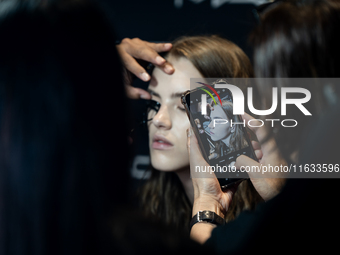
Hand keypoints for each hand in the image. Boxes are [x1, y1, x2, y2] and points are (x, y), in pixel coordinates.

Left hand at [117, 38, 173, 98]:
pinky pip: (154, 46)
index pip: (129, 63)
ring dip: (159, 56)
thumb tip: (147, 96)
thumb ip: (133, 92)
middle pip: (141, 52)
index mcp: (120, 56)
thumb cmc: (121, 73)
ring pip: (149, 48)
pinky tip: (169, 47)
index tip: (148, 78)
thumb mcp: (124, 85)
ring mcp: (136, 43)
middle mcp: (127, 47)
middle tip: (162, 63)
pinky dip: (161, 47)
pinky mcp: (144, 44)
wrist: (119, 61)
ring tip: (165, 61)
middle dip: (153, 58)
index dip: (139, 70)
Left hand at [187, 127, 236, 242]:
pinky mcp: (232, 178)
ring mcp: (223, 172)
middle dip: (227, 142)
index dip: (208, 134)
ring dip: (237, 153)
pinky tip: (248, 157)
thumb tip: (191, 130)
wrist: (214, 202)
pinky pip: (239, 169)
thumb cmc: (202, 184)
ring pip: (231, 158)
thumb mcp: (197, 161)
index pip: (204, 143)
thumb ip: (194, 147)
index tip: (215, 123)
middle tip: (235, 131)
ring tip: (244, 142)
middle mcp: (212, 165)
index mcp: (202, 160)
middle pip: (220, 150)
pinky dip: (243, 165)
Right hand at [235, 113, 287, 200]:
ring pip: (259, 147)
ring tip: (239, 151)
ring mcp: (273, 159)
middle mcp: (274, 152)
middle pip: (259, 137)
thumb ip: (243, 162)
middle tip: (236, 131)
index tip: (241, 114)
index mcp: (272, 150)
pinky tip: (245, 162)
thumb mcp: (255, 174)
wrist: (285, 199)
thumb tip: (237, 160)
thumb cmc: (275, 187)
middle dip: (247, 134)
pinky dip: (252, 156)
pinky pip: (260, 156)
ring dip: (249, 147)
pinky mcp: (272, 165)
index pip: (261, 128)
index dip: (250, 119)